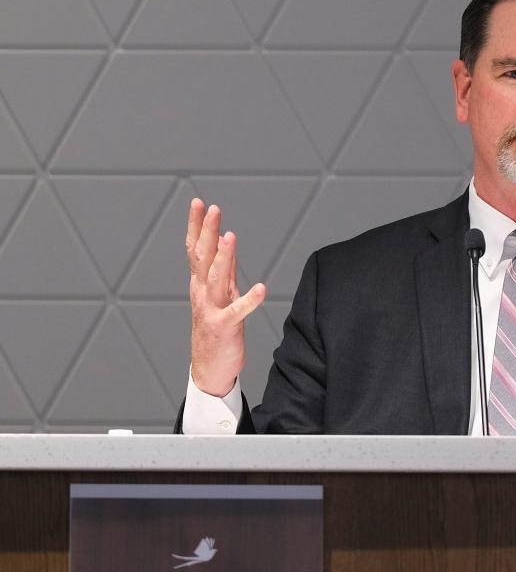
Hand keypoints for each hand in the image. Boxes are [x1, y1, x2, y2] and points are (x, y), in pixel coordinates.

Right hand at [186, 198, 265, 396]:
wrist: (210, 368)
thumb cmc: (216, 329)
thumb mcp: (221, 294)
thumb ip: (224, 269)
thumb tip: (225, 241)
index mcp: (201, 284)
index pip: (197, 250)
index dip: (197, 226)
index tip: (199, 203)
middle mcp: (203, 294)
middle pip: (202, 257)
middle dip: (206, 231)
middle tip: (211, 208)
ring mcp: (211, 310)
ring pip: (216, 278)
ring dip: (224, 257)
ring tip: (230, 236)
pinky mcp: (224, 327)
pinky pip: (238, 312)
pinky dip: (249, 300)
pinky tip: (261, 289)